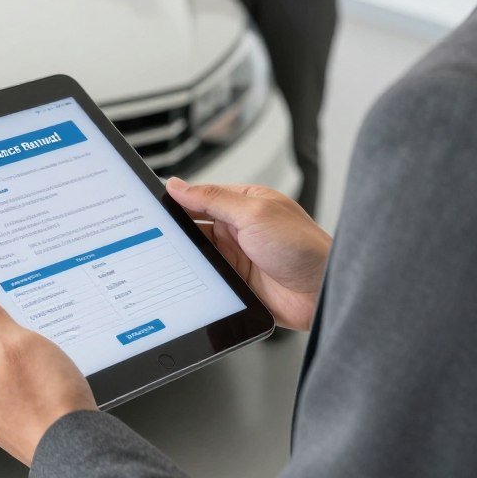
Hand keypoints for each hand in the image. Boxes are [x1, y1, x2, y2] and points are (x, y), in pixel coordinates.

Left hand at [0, 288, 97, 465]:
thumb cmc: (49, 398)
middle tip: (37, 339)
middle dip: (10, 337)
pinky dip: (34, 384)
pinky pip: (20, 393)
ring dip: (25, 361)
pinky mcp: (18, 428)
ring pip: (6, 372)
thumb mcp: (18, 343)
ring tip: (48, 364)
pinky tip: (52, 385)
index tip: (11, 307)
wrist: (76, 450)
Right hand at [166, 178, 331, 330]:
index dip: (177, 200)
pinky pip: (207, 278)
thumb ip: (213, 199)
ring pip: (198, 253)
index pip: (201, 197)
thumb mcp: (253, 213)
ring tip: (166, 255)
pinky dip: (195, 278)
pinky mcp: (236, 283)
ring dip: (186, 255)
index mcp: (244, 203)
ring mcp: (237, 256)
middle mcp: (239, 228)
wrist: (323, 293)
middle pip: (195, 225)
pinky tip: (185, 277)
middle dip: (177, 229)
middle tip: (154, 232)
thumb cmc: (303, 246)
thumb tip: (179, 185)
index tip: (153, 204)